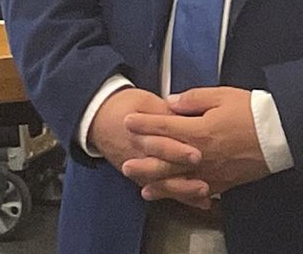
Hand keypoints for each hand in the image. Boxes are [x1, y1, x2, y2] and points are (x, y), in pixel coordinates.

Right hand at [88, 87, 203, 194]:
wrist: (99, 119)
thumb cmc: (125, 108)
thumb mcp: (146, 102)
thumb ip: (167, 112)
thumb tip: (189, 116)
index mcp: (140, 133)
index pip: (161, 144)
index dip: (179, 151)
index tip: (197, 155)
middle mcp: (139, 155)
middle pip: (162, 169)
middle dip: (183, 177)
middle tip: (203, 183)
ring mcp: (139, 169)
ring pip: (162, 184)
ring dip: (183, 191)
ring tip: (203, 194)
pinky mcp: (141, 177)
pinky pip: (161, 189)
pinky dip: (180, 195)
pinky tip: (198, 200)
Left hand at [122, 86, 270, 203]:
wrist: (279, 134)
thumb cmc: (252, 112)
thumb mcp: (222, 96)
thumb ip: (194, 98)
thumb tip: (173, 102)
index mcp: (198, 130)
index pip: (164, 127)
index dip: (144, 123)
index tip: (128, 121)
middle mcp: (199, 155)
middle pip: (164, 160)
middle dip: (143, 160)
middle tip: (125, 162)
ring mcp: (210, 172)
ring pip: (177, 181)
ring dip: (158, 184)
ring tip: (142, 187)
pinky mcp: (222, 182)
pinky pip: (198, 191)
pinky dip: (183, 195)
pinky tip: (176, 196)